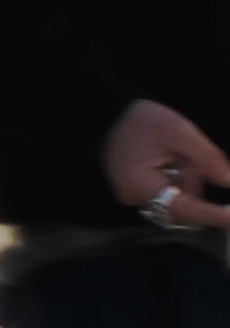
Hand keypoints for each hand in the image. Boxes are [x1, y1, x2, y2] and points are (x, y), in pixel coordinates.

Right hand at [103, 99, 229, 229]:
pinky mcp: (137, 192)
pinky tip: (174, 160)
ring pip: (177, 201)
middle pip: (182, 207)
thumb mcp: (179, 131)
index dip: (212, 215)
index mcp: (141, 186)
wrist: (108, 112)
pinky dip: (179, 180)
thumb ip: (207, 158)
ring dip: (188, 180)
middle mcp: (135, 199)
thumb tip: (229, 181)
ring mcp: (134, 197)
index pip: (183, 209)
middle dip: (195, 183)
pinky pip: (167, 195)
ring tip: (179, 153)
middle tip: (188, 156)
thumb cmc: (142, 120)